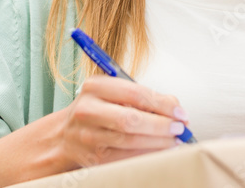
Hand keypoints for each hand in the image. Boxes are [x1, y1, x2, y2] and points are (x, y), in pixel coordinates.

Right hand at [57, 75, 189, 167]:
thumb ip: (145, 95)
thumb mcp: (115, 93)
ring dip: (158, 142)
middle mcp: (88, 110)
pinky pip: (125, 158)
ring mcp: (88, 136)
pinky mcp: (92, 158)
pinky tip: (160, 150)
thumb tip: (175, 107)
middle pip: (130, 120)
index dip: (161, 104)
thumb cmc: (98, 109)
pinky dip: (146, 154)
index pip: (134, 94)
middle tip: (179, 128)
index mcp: (95, 87)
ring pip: (129, 141)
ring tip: (175, 140)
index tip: (179, 112)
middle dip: (161, 126)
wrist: (64, 135)